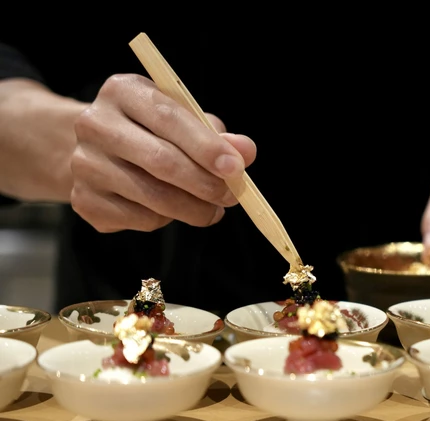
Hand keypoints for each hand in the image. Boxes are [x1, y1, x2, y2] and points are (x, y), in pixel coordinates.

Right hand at [70, 74, 257, 232]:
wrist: (100, 151)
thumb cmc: (154, 132)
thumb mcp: (185, 120)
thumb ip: (217, 135)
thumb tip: (245, 151)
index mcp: (123, 91)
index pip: (169, 118)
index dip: (206, 146)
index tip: (235, 168)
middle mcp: (95, 123)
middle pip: (161, 161)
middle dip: (205, 183)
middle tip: (232, 197)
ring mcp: (84, 164)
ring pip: (153, 197)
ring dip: (193, 209)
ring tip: (212, 210)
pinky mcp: (83, 200)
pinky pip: (140, 219)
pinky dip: (166, 220)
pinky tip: (172, 211)